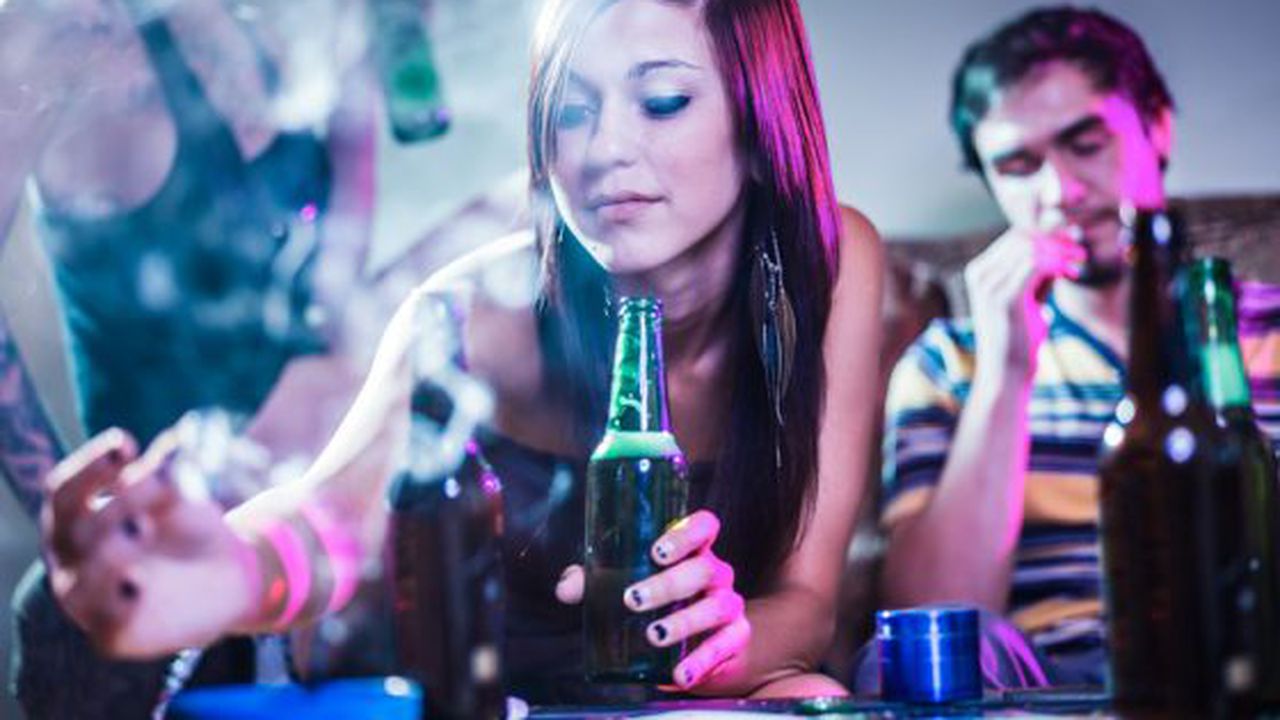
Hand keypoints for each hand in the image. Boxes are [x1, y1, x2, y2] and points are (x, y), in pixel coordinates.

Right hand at [41, 429, 256, 658]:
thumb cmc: (190, 529)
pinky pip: (107, 626)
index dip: (88, 466)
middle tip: (160, 483)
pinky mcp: (114, 636)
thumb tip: (170, 441)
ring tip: (142, 528)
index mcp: (76, 520)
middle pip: (77, 528)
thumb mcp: (183, 496)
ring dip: (108, 553)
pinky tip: (138, 585)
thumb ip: (168, 471)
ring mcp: (87, 600)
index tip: (126, 444)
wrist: (229, 578)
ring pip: (78, 582)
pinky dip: (119, 605)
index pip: (62, 490)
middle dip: (120, 501)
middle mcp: (71, 560)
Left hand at [556, 510, 749, 690]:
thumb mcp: (628, 587)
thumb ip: (595, 582)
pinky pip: (725, 646)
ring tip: (653, 635)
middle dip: (668, 583)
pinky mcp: (736, 638)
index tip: (657, 550)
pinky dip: (702, 661)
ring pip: (715, 606)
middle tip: (632, 598)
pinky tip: (680, 673)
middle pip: (703, 569)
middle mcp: (715, 574)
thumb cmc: (662, 605)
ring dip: (683, 621)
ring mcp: (729, 605)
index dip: (685, 533)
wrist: (701, 648)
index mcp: (693, 552)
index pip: (703, 526)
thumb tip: (566, 588)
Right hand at [964, 227, 1084, 376]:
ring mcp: (988, 284)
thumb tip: (1059, 246)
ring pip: (1031, 247)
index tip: (1073, 242)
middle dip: (1056, 239)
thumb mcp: (1028, 297)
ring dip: (1060, 251)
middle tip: (1080, 252)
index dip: (1048, 234)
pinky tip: (1072, 273)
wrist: (1005, 372)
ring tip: (1079, 262)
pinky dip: (1058, 263)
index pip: (1016, 236)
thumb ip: (1038, 274)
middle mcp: (979, 273)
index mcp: (980, 271)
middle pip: (1023, 236)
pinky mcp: (1003, 297)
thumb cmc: (1018, 337)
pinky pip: (1035, 263)